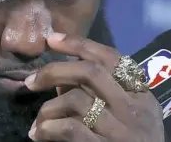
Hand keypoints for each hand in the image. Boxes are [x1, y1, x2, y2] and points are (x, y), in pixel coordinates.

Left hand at [25, 33, 164, 141]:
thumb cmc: (130, 139)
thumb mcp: (124, 112)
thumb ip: (94, 92)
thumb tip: (59, 81)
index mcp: (139, 92)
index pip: (109, 57)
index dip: (78, 44)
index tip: (52, 39)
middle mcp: (133, 107)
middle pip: (90, 72)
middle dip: (54, 71)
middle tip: (30, 81)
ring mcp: (121, 129)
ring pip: (76, 100)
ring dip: (48, 109)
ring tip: (38, 122)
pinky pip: (70, 129)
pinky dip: (48, 128)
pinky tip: (39, 134)